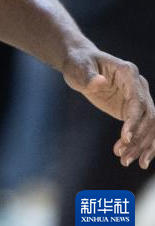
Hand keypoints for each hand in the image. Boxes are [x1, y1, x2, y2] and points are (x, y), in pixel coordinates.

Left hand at [61, 45, 154, 166]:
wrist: (82, 64)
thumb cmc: (79, 63)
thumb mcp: (79, 68)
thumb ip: (88, 76)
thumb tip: (99, 83)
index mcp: (129, 73)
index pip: (137, 101)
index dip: (134, 121)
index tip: (126, 138)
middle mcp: (139, 86)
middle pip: (148, 117)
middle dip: (138, 138)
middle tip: (122, 156)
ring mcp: (139, 98)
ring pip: (150, 126)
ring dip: (141, 145)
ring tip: (125, 162)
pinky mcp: (133, 109)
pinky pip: (144, 128)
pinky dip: (143, 144)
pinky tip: (138, 160)